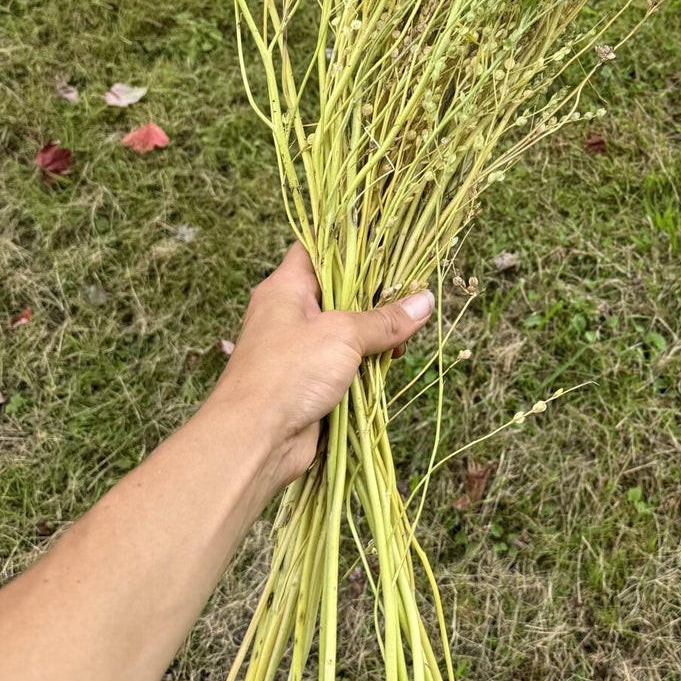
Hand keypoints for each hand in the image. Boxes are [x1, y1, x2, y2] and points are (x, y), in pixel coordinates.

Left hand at [202, 242, 433, 495]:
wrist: (255, 438)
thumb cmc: (289, 372)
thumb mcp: (343, 335)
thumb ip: (385, 319)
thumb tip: (425, 301)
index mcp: (286, 288)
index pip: (317, 248)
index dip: (350, 241)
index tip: (388, 242)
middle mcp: (289, 313)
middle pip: (339, 291)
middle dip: (375, 296)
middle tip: (411, 294)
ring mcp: (299, 349)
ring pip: (345, 331)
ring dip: (374, 335)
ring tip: (405, 336)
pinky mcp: (309, 381)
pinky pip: (344, 363)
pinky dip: (366, 363)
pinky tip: (390, 363)